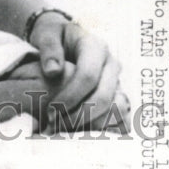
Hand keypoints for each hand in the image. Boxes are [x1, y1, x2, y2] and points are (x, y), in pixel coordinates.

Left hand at [30, 13, 127, 130]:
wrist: (63, 38)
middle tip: (55, 125)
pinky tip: (82, 135)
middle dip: (78, 115)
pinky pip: (121, 118)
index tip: (51, 111)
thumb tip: (53, 71)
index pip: (88, 76)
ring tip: (68, 132)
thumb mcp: (47, 34)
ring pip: (117, 110)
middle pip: (103, 97)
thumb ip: (49, 49)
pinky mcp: (118, 96)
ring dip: (92, 125)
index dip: (70, 97)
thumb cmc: (54, 36)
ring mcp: (118, 82)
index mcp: (96, 47)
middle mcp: (111, 65)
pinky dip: (105, 130)